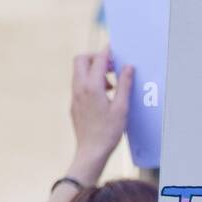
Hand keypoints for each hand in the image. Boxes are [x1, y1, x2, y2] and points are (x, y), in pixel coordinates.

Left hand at [67, 49, 132, 182]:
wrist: (91, 151)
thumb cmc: (108, 131)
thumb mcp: (121, 107)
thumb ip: (124, 84)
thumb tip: (128, 67)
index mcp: (92, 87)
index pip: (98, 60)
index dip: (107, 52)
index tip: (115, 50)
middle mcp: (79, 89)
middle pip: (80, 60)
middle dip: (95, 58)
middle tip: (111, 65)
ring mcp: (74, 97)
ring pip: (78, 72)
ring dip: (93, 70)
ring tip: (111, 83)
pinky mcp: (74, 105)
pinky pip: (79, 84)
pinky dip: (90, 82)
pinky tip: (104, 96)